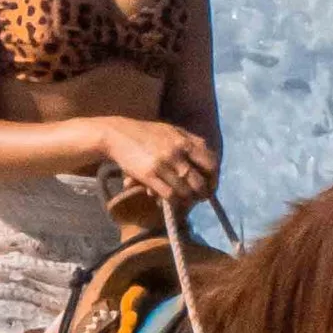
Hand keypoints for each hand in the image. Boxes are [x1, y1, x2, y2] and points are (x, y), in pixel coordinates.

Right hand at [96, 117, 219, 206]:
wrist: (117, 134)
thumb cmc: (146, 134)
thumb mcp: (172, 131)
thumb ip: (190, 143)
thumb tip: (207, 164)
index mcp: (185, 140)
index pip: (211, 163)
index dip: (214, 179)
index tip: (211, 186)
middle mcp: (177, 152)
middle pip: (200, 181)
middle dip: (202, 194)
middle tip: (199, 198)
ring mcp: (163, 163)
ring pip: (185, 191)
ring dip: (187, 200)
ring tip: (185, 200)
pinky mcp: (148, 175)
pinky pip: (169, 195)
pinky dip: (173, 201)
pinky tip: (170, 201)